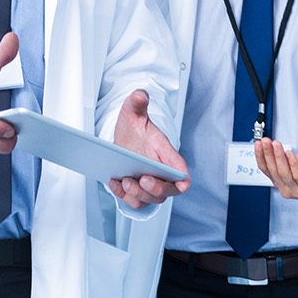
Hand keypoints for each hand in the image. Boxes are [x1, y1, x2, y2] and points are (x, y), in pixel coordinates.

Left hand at [109, 90, 189, 207]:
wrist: (122, 141)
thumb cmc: (133, 129)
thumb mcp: (132, 113)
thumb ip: (137, 102)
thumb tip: (140, 95)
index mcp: (166, 153)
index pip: (179, 168)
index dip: (183, 178)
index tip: (183, 183)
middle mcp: (162, 172)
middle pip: (168, 190)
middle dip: (157, 188)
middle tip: (143, 179)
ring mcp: (151, 185)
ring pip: (151, 199)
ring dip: (138, 194)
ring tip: (125, 180)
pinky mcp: (139, 193)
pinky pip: (136, 203)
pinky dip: (125, 197)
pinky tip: (114, 183)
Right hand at [254, 137, 297, 210]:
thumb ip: (288, 159)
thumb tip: (277, 148)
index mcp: (283, 182)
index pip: (266, 170)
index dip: (260, 156)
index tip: (258, 144)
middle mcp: (287, 188)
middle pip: (273, 170)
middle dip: (267, 153)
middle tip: (265, 141)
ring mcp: (297, 191)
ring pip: (284, 173)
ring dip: (278, 157)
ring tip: (276, 144)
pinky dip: (293, 164)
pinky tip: (290, 154)